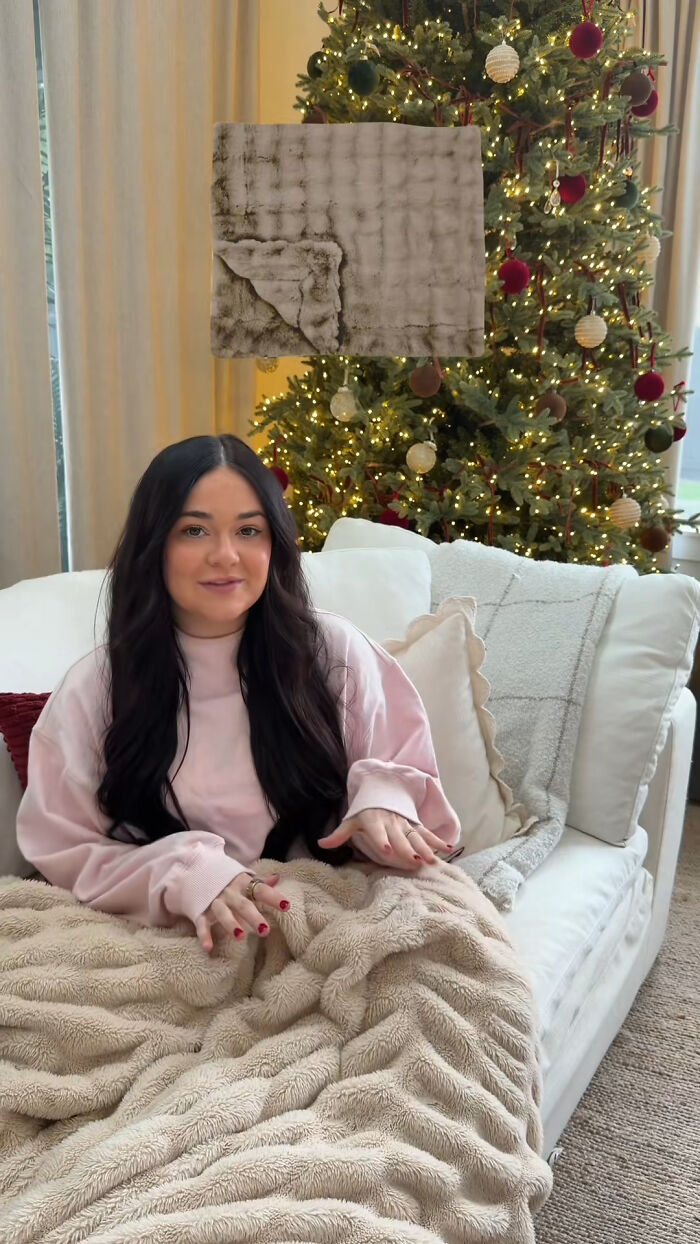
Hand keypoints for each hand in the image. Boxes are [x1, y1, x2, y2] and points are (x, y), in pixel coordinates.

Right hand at [194, 872, 290, 953]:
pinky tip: (208, 948)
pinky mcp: (201, 912)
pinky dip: (204, 936)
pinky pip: (202, 925)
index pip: (261, 890)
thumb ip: (260, 882)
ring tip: (240, 937)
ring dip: (231, 924)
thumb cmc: (227, 880)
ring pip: (223, 913)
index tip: (287, 906)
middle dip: (254, 917)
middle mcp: (229, 892)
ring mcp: (214, 902)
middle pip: (243, 905)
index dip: (273, 897)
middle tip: (265, 930)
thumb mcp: (243, 879)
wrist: (195, 872)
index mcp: (242, 883)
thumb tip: (278, 878)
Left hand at [318, 808, 455, 870]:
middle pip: (400, 836)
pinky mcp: (414, 825)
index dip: (381, 839)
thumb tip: (320, 845)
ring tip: (432, 860)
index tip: (386, 849)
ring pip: (416, 836)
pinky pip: (427, 833)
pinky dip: (438, 841)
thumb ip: (339, 834)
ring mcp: (404, 823)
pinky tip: (448, 850)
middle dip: (407, 848)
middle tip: (414, 861)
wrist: (382, 791)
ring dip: (425, 848)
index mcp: (374, 820)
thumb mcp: (351, 820)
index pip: (377, 831)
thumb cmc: (365, 812)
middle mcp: (391, 822)